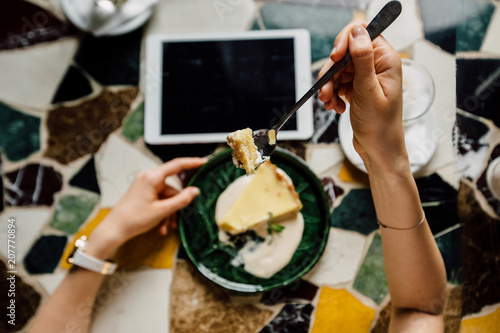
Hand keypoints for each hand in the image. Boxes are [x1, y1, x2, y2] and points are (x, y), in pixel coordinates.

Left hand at [87, 157, 206, 257]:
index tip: (203, 162)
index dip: (192, 163)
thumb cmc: (133, 219)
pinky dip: (161, 212)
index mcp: (152, 178)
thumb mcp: (162, 210)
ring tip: (166, 227)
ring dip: (168, 212)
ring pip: (166, 197)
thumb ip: (181, 200)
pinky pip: (159, 200)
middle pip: (172, 188)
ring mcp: (144, 186)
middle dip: (176, 205)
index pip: (176, 165)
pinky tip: (160, 226)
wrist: (114, 229)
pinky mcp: (142, 193)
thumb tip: (194, 191)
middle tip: (176, 220)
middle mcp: (148, 178)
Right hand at [318, 21, 406, 172]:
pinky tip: (336, 107)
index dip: (345, 42)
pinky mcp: (357, 88)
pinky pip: (338, 83)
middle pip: (346, 53)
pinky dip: (333, 94)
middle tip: (326, 90)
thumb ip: (362, 58)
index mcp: (386, 61)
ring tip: (329, 103)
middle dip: (332, 72)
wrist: (378, 150)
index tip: (335, 58)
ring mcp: (366, 77)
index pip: (362, 34)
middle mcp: (377, 66)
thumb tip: (357, 30)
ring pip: (339, 70)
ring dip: (329, 86)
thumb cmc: (380, 126)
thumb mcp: (368, 90)